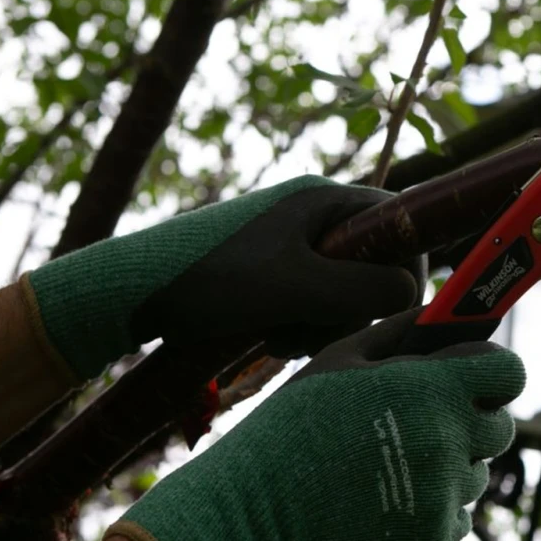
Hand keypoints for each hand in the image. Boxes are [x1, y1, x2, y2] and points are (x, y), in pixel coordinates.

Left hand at [21, 175, 419, 380]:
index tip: (396, 308)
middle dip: (354, 306)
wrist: (130, 292)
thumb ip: (362, 289)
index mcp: (321, 199)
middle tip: (318, 332)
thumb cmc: (212, 281)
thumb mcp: (296, 287)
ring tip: (280, 341)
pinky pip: (309, 300)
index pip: (401, 220)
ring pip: (341, 288)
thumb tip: (410, 292)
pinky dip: (299, 324)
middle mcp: (309, 214)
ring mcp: (287, 242)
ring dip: (323, 323)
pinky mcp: (267, 271)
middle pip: (372, 262)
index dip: (410, 263)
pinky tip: (268, 340)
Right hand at [105, 310, 525, 540]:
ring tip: (392, 469)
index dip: (492, 371)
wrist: (259, 515)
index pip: (508, 371)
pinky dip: (432, 513)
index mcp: (433, 387)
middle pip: (499, 428)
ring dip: (449, 469)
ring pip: (475, 476)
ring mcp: (447, 493)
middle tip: (422, 425)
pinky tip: (388, 505)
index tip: (471, 377)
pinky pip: (456, 519)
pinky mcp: (435, 540)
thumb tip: (438, 311)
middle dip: (471, 421)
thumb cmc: (292, 427)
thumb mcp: (338, 360)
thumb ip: (397, 332)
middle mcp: (451, 439)